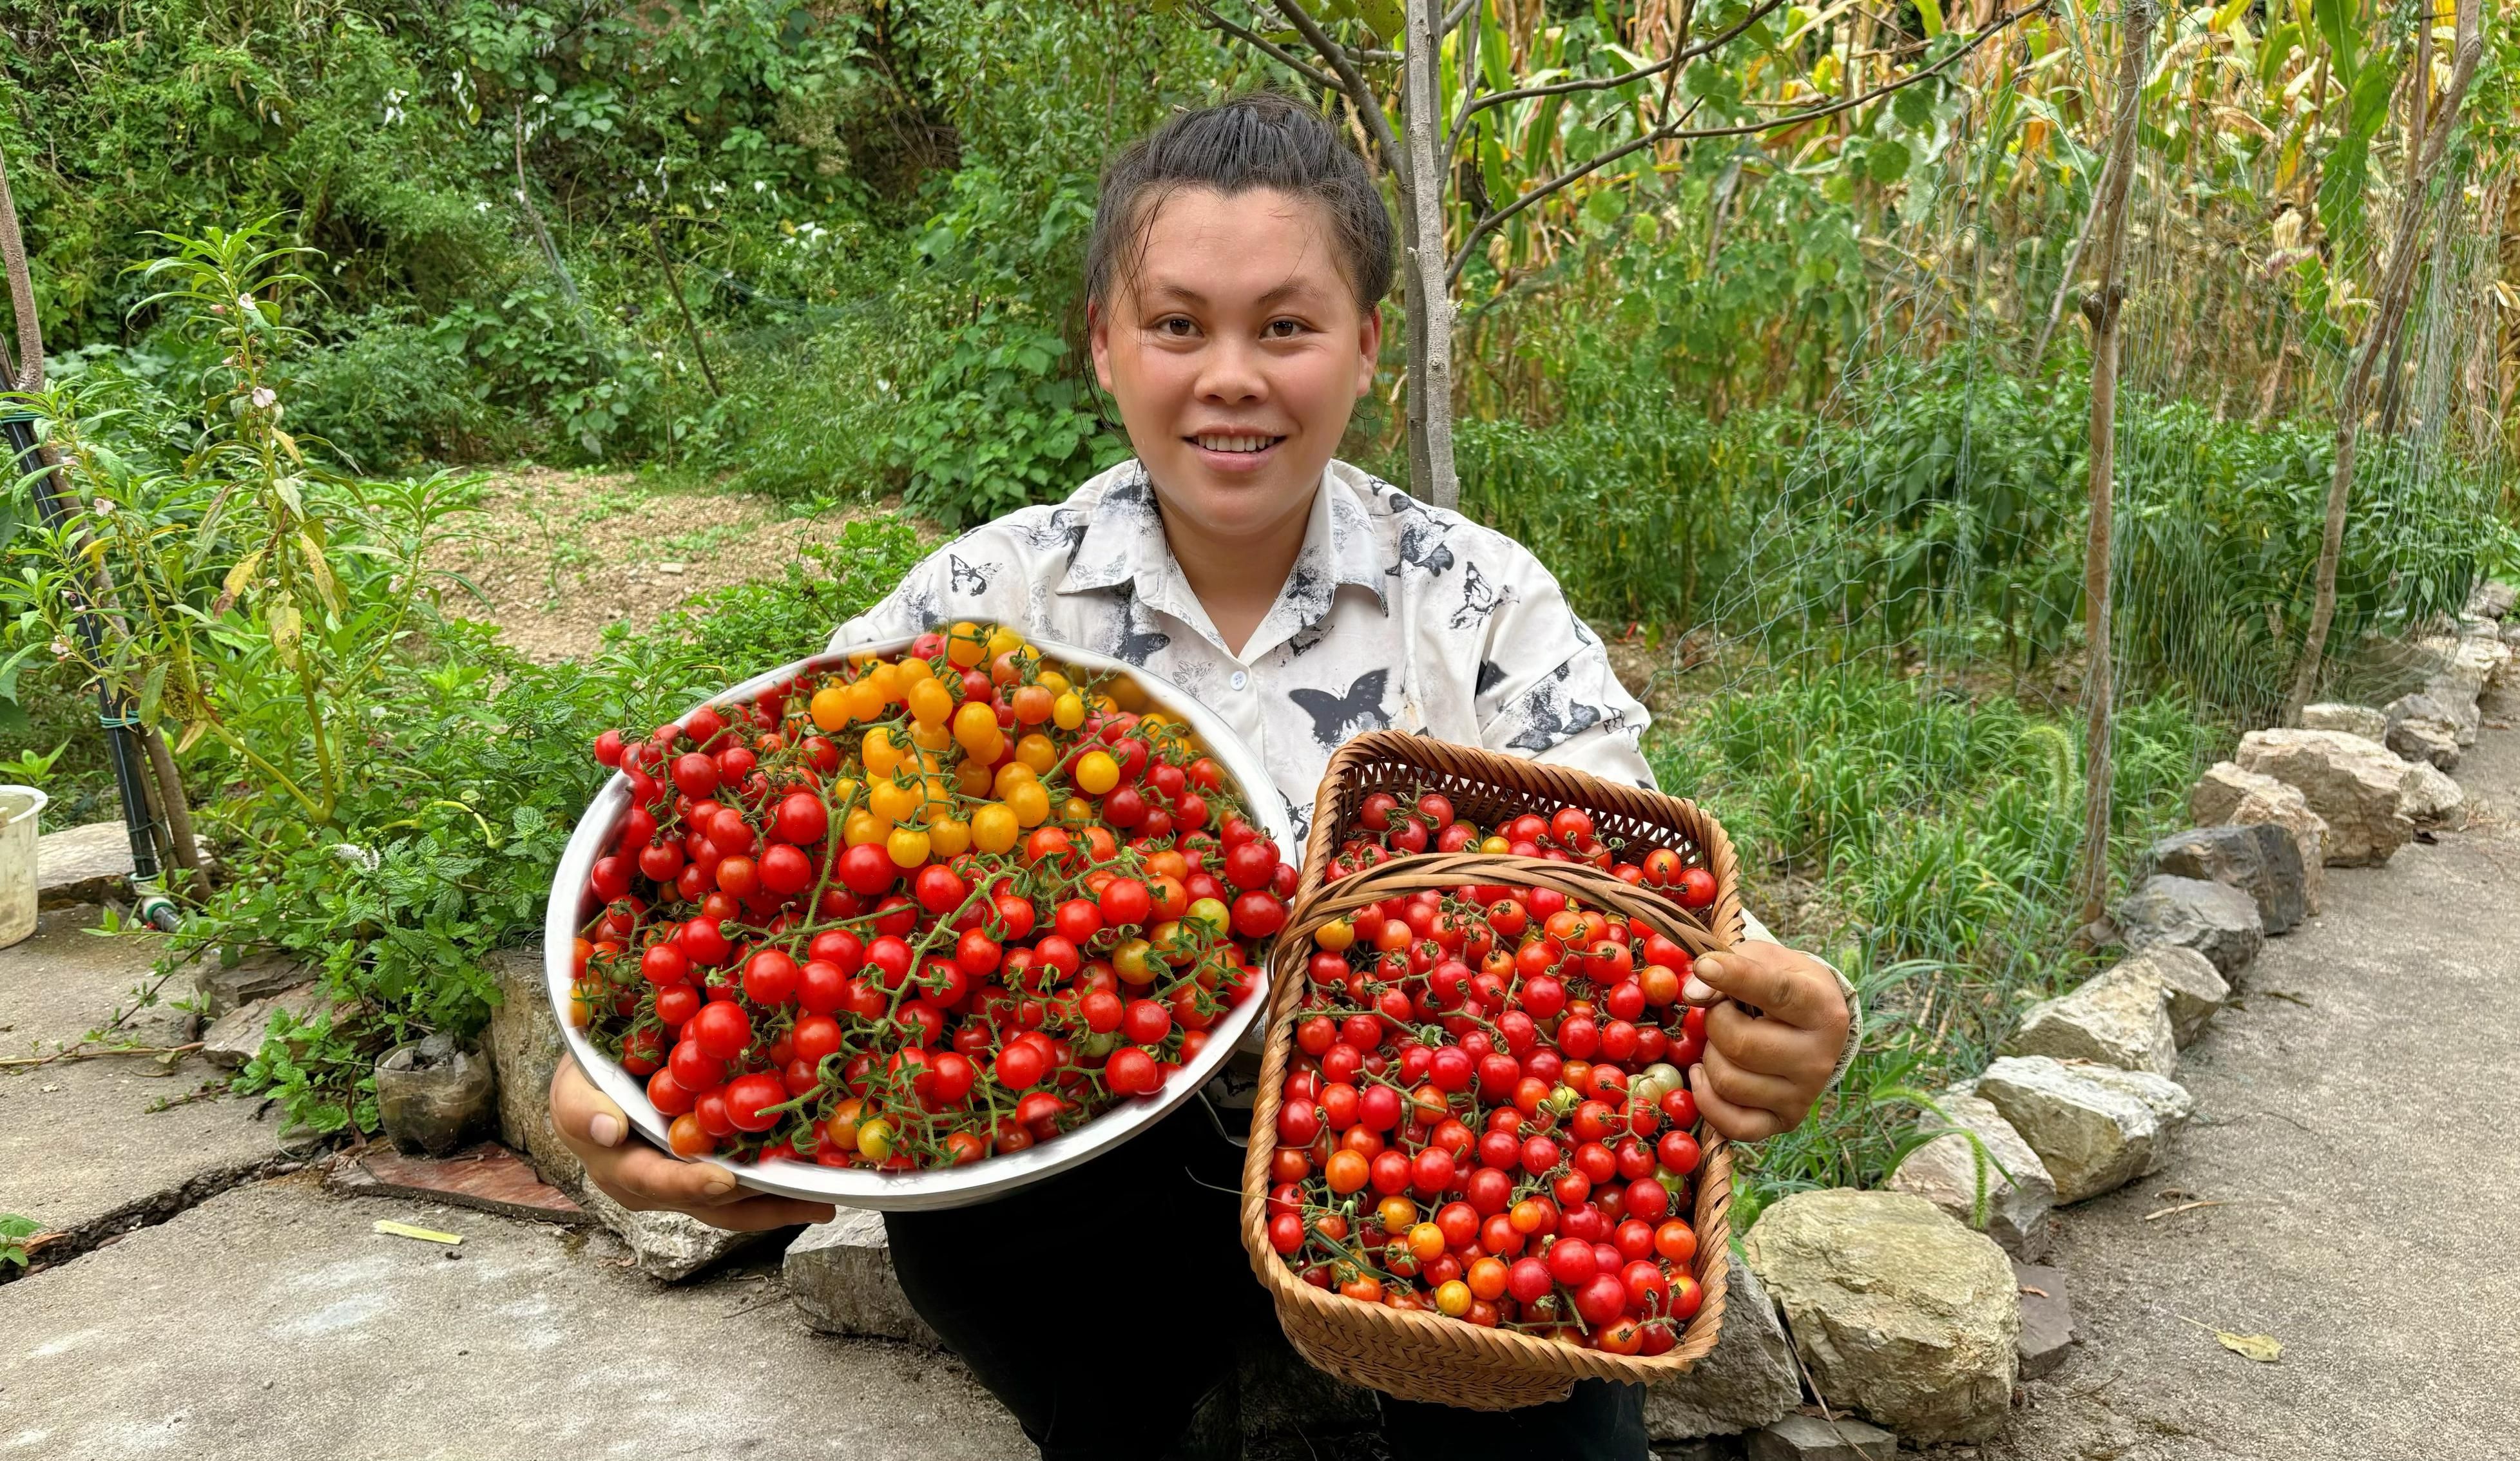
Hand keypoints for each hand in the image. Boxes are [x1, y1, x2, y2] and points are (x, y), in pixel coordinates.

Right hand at [549, 1055, 835, 1231]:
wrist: (598, 1082)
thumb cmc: (585, 1086)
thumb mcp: (572, 1091)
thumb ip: (584, 1110)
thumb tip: (609, 1130)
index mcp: (623, 1172)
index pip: (659, 1183)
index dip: (692, 1183)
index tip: (726, 1180)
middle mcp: (661, 1188)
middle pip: (713, 1206)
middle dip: (761, 1206)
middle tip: (806, 1202)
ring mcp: (689, 1183)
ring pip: (737, 1205)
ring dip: (782, 1204)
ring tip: (826, 1202)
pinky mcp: (712, 1169)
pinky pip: (748, 1183)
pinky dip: (781, 1182)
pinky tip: (817, 1175)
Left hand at [1682, 943, 1851, 1142]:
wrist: (1816, 1025)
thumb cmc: (1783, 984)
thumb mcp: (1764, 961)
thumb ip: (1730, 966)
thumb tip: (1693, 993)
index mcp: (1820, 1007)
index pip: (1776, 992)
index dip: (1736, 978)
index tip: (1705, 966)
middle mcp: (1819, 1056)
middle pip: (1740, 1044)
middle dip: (1714, 1023)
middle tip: (1721, 1012)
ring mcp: (1805, 1094)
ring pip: (1728, 1082)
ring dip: (1710, 1057)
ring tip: (1723, 1042)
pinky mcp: (1786, 1120)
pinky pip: (1732, 1123)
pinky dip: (1707, 1098)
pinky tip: (1705, 1074)